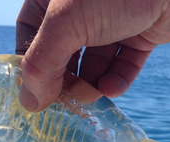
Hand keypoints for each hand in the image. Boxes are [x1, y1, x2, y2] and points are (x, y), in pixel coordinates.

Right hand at [16, 0, 169, 111]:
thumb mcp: (66, 24)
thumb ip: (42, 63)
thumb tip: (30, 103)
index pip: (30, 29)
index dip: (28, 59)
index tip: (32, 89)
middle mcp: (83, 6)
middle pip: (63, 50)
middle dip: (64, 78)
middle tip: (64, 103)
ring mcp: (113, 19)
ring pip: (95, 60)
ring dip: (91, 83)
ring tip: (91, 101)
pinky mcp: (141, 33)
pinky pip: (124, 62)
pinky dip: (117, 78)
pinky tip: (112, 90)